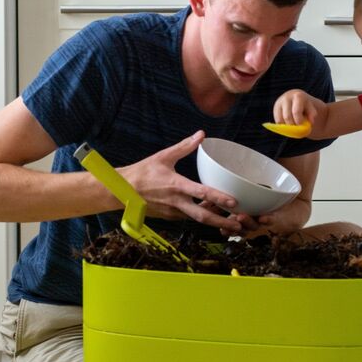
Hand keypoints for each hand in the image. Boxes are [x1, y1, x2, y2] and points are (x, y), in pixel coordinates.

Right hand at [120, 131, 242, 232]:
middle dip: (222, 222)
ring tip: (232, 222)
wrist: (122, 191)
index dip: (219, 198)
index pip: (201, 193)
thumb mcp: (163, 156)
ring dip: (214, 220)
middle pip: (202, 216)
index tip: (234, 202)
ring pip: (197, 219)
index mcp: (176, 185)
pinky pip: (189, 218)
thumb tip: (201, 134)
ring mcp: (173, 212)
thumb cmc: (143, 172)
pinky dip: (201, 217)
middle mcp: (176, 202)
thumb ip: (184, 146)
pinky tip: (212, 213)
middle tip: (240, 226)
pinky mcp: (170, 217)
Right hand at [273, 89, 323, 126]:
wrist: (299, 100)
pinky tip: (289, 124)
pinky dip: (283, 126)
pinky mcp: (275, 108)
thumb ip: (312, 114)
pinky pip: (277, 121)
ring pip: (280, 120)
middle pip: (287, 117)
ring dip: (287, 127)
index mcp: (298, 96)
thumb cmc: (307, 107)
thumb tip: (311, 121)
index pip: (296, 112)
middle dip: (293, 126)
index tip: (302, 126)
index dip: (299, 121)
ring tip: (294, 126)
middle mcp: (287, 97)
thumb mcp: (312, 109)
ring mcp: (279, 102)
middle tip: (298, 129)